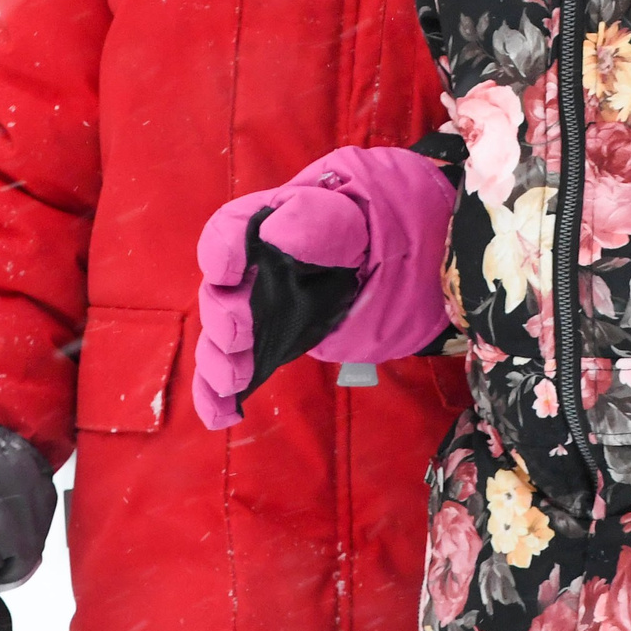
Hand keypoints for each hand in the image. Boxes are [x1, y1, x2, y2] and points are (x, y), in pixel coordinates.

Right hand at [192, 146, 455, 428]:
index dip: (222, 250)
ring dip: (218, 361)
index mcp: (270, 222)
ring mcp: (264, 309)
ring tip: (233, 381)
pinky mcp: (275, 343)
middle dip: (224, 316)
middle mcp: (257, 268)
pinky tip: (223, 415)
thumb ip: (319, 220)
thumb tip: (275, 230)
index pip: (230, 231)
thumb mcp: (358, 214)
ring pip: (223, 336)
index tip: (229, 272)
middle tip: (241, 336)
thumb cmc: (381, 222)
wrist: (412, 256)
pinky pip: (236, 367)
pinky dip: (219, 394)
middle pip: (222, 292)